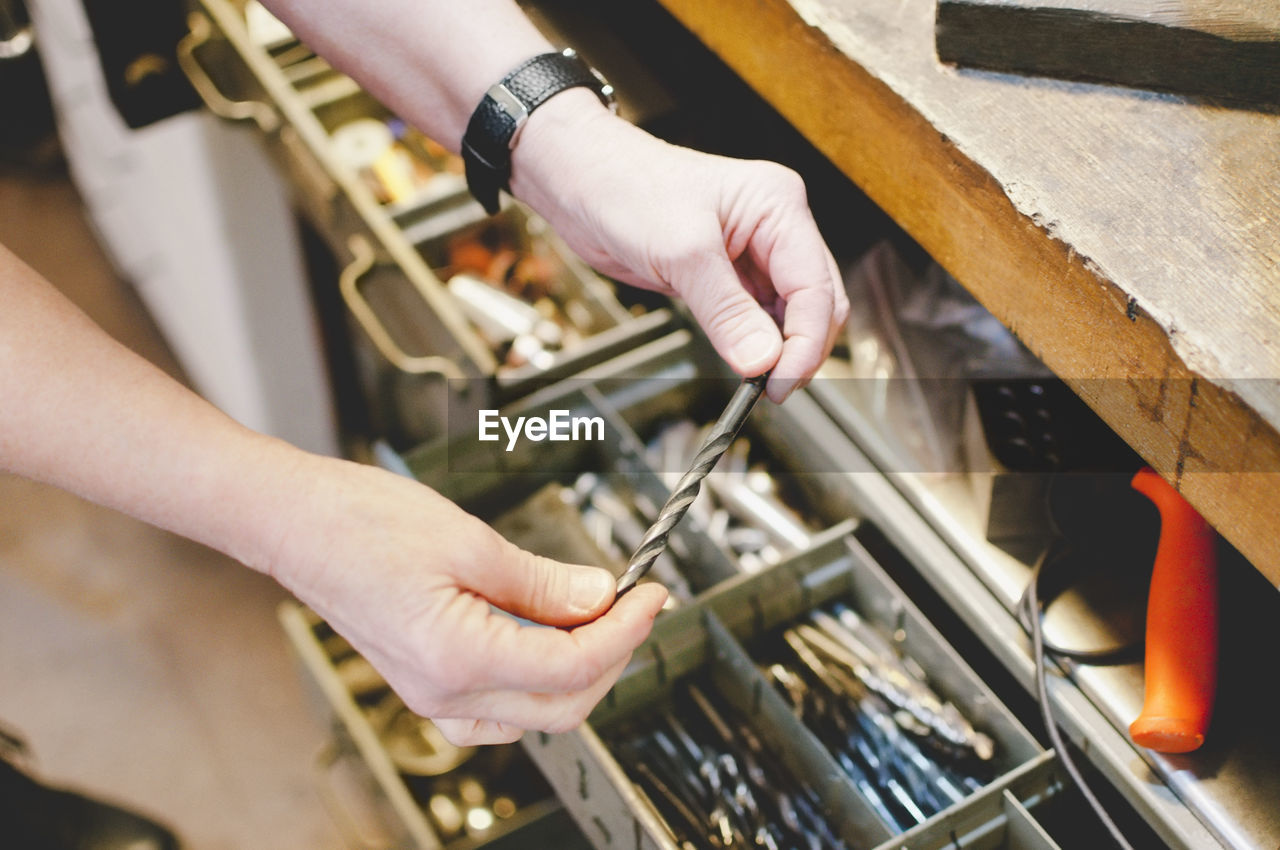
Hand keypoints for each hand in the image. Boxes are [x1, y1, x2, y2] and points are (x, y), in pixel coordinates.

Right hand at [266, 455, 666, 745]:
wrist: (295, 524)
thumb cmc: (360, 523)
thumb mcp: (469, 541)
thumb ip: (542, 582)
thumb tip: (600, 597)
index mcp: (457, 659)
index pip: (573, 666)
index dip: (624, 630)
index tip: (650, 596)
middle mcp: (443, 694)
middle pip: (562, 704)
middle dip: (612, 654)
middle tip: (635, 605)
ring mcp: (430, 696)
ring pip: (534, 713)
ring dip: (578, 671)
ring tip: (598, 616)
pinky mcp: (424, 683)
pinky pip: (498, 710)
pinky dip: (536, 680)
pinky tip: (548, 639)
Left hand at [511, 92, 848, 401]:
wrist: (582, 182)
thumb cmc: (626, 188)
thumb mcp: (680, 252)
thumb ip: (726, 311)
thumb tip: (761, 359)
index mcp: (778, 205)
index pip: (815, 286)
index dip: (806, 341)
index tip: (781, 381)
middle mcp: (774, 227)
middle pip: (815, 301)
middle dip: (800, 348)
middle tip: (771, 388)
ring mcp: (753, 252)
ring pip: (789, 313)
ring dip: (778, 349)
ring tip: (756, 380)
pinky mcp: (727, 273)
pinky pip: (756, 316)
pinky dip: (754, 343)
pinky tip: (742, 361)